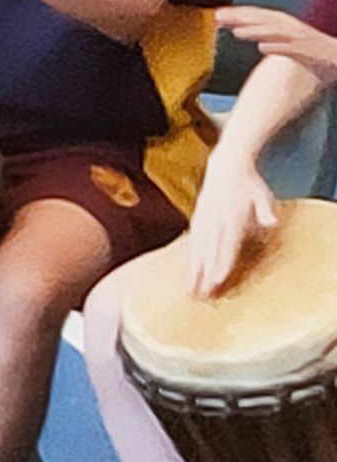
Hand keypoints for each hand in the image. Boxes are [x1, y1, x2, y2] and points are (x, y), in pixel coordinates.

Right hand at [186, 156, 277, 298]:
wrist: (226, 165)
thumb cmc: (249, 183)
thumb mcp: (263, 194)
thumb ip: (264, 210)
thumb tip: (272, 222)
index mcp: (232, 216)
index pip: (227, 244)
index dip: (222, 263)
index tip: (218, 280)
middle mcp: (215, 219)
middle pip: (209, 251)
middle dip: (205, 274)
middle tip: (201, 295)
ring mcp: (204, 219)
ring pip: (197, 248)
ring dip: (194, 270)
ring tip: (191, 289)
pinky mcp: (197, 218)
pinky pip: (192, 241)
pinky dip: (189, 257)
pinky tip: (189, 269)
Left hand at [216, 4, 336, 89]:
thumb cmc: (312, 49)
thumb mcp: (285, 39)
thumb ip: (263, 33)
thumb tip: (237, 29)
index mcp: (285, 24)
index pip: (257, 16)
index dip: (238, 13)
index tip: (217, 14)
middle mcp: (291, 28)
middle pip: (262, 20)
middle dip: (240, 18)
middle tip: (218, 17)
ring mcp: (300, 39)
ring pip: (275, 33)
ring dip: (256, 31)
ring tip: (236, 32)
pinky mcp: (309, 52)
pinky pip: (292, 49)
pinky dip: (278, 47)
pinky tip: (262, 48)